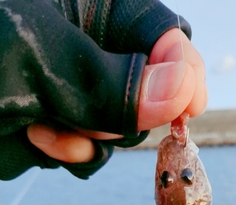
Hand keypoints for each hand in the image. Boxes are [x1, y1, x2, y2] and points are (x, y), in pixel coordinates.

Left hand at [27, 29, 206, 163]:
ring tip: (47, 126)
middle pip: (149, 86)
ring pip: (124, 125)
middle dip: (127, 113)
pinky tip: (42, 140)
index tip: (192, 107)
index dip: (183, 67)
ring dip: (96, 138)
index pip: (160, 31)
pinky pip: (98, 147)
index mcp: (89, 7)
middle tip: (93, 118)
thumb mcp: (38, 63)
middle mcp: (91, 46)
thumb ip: (112, 84)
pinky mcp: (66, 121)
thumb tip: (182, 93)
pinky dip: (79, 154)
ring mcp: (80, 88)